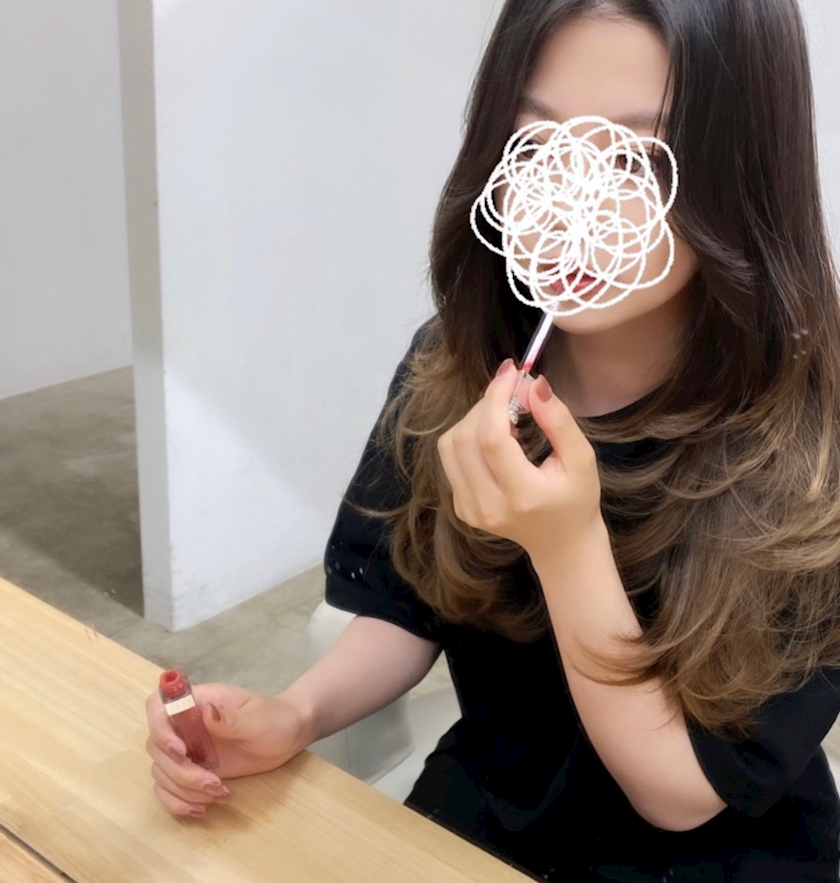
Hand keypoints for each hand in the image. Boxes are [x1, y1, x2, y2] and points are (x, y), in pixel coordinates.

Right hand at [145, 682, 309, 816]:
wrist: (286, 737)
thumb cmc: (273, 719)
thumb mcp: (257, 719)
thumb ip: (230, 718)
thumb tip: (205, 712)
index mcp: (198, 701)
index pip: (158, 706)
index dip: (159, 728)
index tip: (181, 751)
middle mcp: (185, 724)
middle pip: (156, 747)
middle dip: (181, 771)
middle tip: (214, 782)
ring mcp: (187, 748)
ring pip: (161, 771)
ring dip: (183, 789)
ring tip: (220, 794)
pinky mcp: (192, 770)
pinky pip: (168, 788)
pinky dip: (178, 801)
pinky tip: (201, 808)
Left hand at [436, 360, 601, 565]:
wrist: (561, 543)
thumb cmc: (577, 499)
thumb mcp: (582, 460)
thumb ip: (559, 421)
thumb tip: (533, 384)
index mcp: (522, 495)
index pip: (492, 439)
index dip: (495, 399)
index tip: (510, 373)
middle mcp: (488, 505)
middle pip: (466, 438)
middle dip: (485, 404)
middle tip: (512, 392)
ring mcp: (469, 509)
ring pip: (450, 445)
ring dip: (473, 418)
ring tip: (504, 416)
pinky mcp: (460, 507)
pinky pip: (451, 459)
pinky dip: (468, 437)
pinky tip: (495, 438)